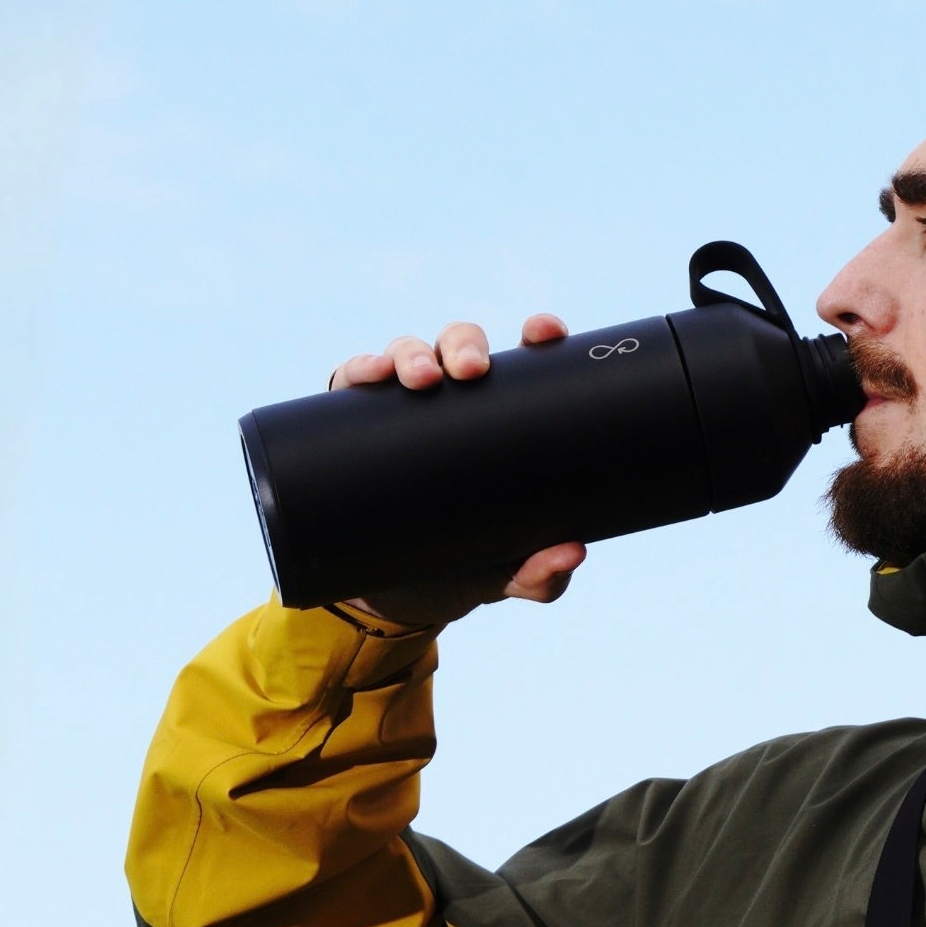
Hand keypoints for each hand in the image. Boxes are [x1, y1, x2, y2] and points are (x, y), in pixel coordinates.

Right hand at [328, 315, 588, 627]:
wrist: (395, 595)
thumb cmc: (467, 566)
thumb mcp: (508, 575)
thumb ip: (543, 573)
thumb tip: (573, 552)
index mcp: (501, 415)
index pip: (524, 362)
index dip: (537, 335)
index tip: (544, 331)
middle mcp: (452, 398)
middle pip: (461, 345)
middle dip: (465, 345)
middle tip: (472, 371)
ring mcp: (402, 405)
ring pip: (408, 353)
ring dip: (413, 354)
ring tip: (421, 379)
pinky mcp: (355, 421)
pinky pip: (353, 381)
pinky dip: (360, 368)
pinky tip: (370, 374)